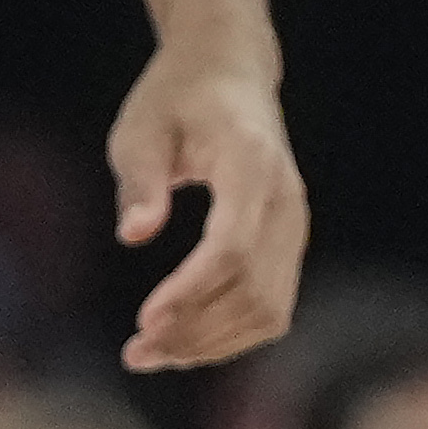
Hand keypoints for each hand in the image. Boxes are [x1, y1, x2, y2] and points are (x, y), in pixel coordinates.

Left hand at [110, 41, 304, 371]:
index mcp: (250, 162)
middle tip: (135, 352)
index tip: (144, 321)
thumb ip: (140, 181)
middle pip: (252, 289)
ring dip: (211, 343)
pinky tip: (183, 343)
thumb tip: (132, 236)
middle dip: (194, 331)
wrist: (229, 72)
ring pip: (268, 309)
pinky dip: (230, 334)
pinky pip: (271, 306)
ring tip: (149, 356)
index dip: (191, 291)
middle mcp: (285, 198)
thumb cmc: (175, 98)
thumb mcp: (141, 128)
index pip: (232, 246)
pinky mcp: (289, 243)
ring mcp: (294, 224)